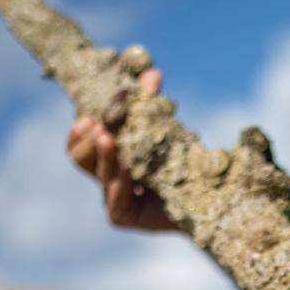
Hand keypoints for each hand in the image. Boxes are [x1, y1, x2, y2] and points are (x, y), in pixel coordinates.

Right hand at [67, 68, 178, 230]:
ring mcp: (113, 199)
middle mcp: (106, 176)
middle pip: (80, 156)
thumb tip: (152, 72)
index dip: (79, 128)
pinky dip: (119, 181)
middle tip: (99, 125)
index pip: (80, 140)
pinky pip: (114, 199)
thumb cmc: (185, 162)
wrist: (209, 200)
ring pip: (99, 174)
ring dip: (104, 155)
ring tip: (108, 138)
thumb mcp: (165, 127)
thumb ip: (154, 104)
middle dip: (88, 138)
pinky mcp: (123, 217)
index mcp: (109, 154)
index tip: (89, 115)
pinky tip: (125, 167)